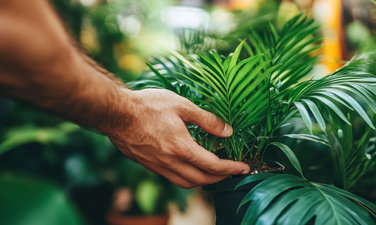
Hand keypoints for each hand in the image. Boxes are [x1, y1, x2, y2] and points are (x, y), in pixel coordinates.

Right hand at [103, 88, 249, 187]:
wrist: (115, 113)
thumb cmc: (147, 106)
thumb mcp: (182, 106)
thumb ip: (206, 120)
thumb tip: (227, 131)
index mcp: (181, 147)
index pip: (213, 165)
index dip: (231, 168)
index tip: (244, 168)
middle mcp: (170, 162)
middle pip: (202, 180)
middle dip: (220, 178)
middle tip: (232, 172)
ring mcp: (158, 166)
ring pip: (186, 183)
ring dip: (204, 182)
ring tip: (214, 173)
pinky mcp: (149, 165)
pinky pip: (173, 179)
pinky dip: (187, 178)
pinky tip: (190, 168)